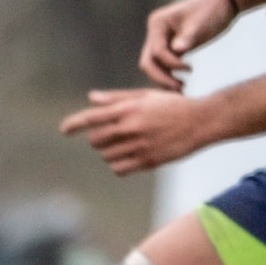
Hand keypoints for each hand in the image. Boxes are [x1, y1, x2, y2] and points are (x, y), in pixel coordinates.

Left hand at [59, 89, 215, 174]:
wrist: (202, 121)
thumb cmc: (173, 105)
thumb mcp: (145, 96)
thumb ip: (116, 98)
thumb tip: (91, 98)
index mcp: (128, 109)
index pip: (91, 118)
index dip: (74, 124)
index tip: (64, 130)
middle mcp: (131, 128)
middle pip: (96, 140)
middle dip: (98, 138)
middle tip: (111, 135)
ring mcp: (140, 146)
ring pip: (106, 156)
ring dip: (109, 152)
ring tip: (123, 145)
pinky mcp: (149, 161)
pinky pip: (119, 169)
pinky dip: (118, 165)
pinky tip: (127, 158)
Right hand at [139, 0, 237, 88]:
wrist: (222, 4)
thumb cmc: (212, 11)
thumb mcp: (202, 24)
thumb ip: (188, 37)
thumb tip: (177, 50)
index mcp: (158, 23)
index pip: (156, 51)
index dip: (171, 64)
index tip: (191, 69)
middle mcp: (155, 32)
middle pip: (148, 62)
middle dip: (161, 78)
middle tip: (180, 90)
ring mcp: (161, 40)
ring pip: (154, 66)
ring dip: (164, 80)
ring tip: (182, 91)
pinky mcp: (170, 47)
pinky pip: (164, 66)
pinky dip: (170, 76)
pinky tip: (182, 85)